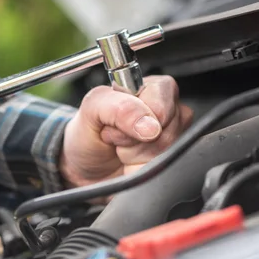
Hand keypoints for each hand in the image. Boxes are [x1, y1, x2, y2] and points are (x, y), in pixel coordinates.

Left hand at [59, 76, 192, 191]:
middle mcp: (170, 110)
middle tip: (117, 140)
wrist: (85, 169)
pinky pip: (164, 170)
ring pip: (166, 154)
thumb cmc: (89, 134)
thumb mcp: (90, 110)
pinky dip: (141, 171)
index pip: (160, 108)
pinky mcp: (172, 161)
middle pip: (166, 134)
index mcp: (153, 87)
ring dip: (137, 158)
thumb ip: (117, 107)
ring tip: (123, 151)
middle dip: (135, 143)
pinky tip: (131, 164)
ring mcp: (174, 137)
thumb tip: (150, 126)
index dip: (135, 122)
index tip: (116, 125)